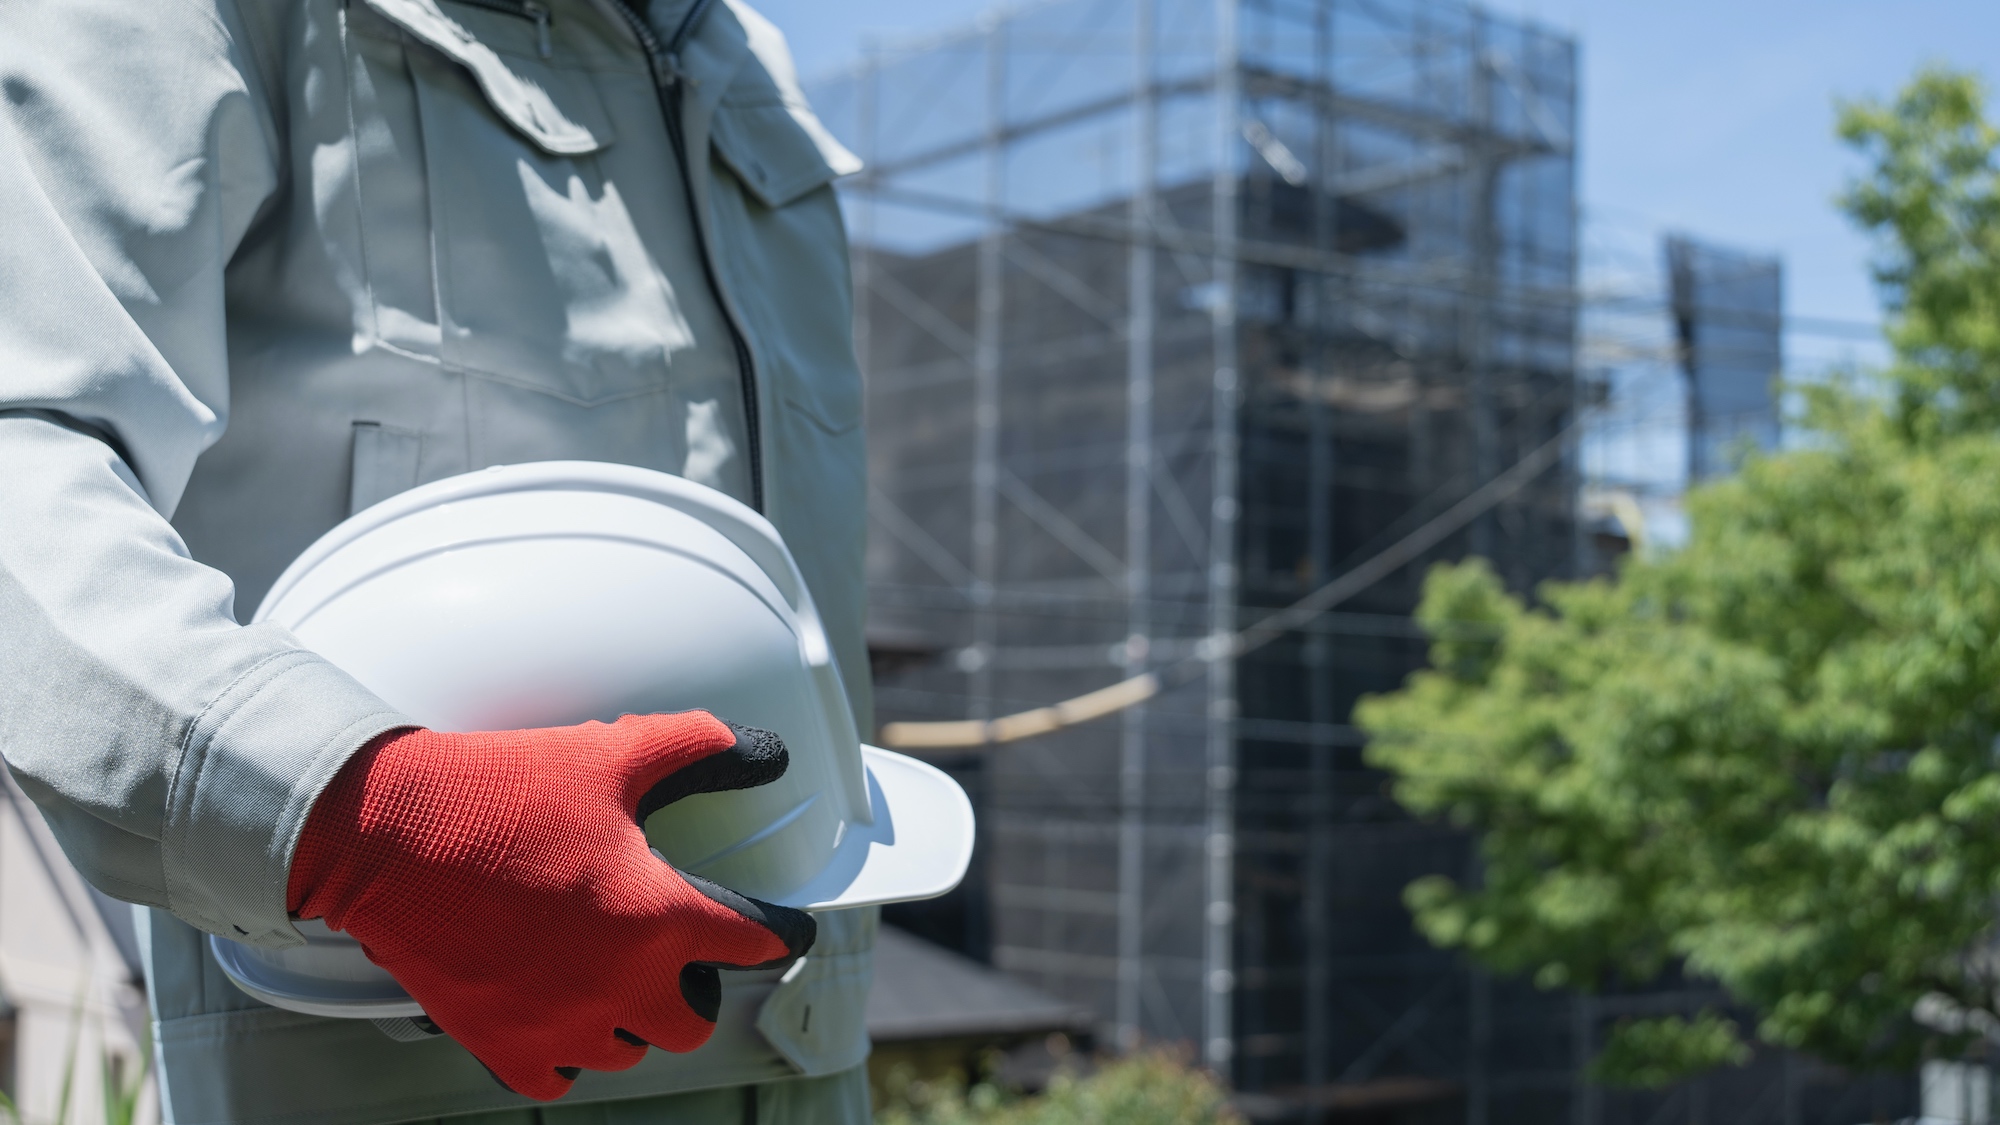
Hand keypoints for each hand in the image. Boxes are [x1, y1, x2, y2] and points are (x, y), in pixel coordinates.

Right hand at [287, 712, 814, 1099]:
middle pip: (693, 1020)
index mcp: (658, 917)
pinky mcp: (501, 1044)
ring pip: (626, 1051)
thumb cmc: (498, 791)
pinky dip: (565, 1054)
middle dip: (695, 988)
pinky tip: (561, 1016)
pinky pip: (557, 1077)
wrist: (386, 829)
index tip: (785, 933)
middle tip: (678, 957)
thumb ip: (696, 746)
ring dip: (630, 1019)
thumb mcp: (611, 753)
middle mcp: (619, 984)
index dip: (777, 932)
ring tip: (613, 978)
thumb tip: (760, 748)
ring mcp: (559, 1023)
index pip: (754, 943)